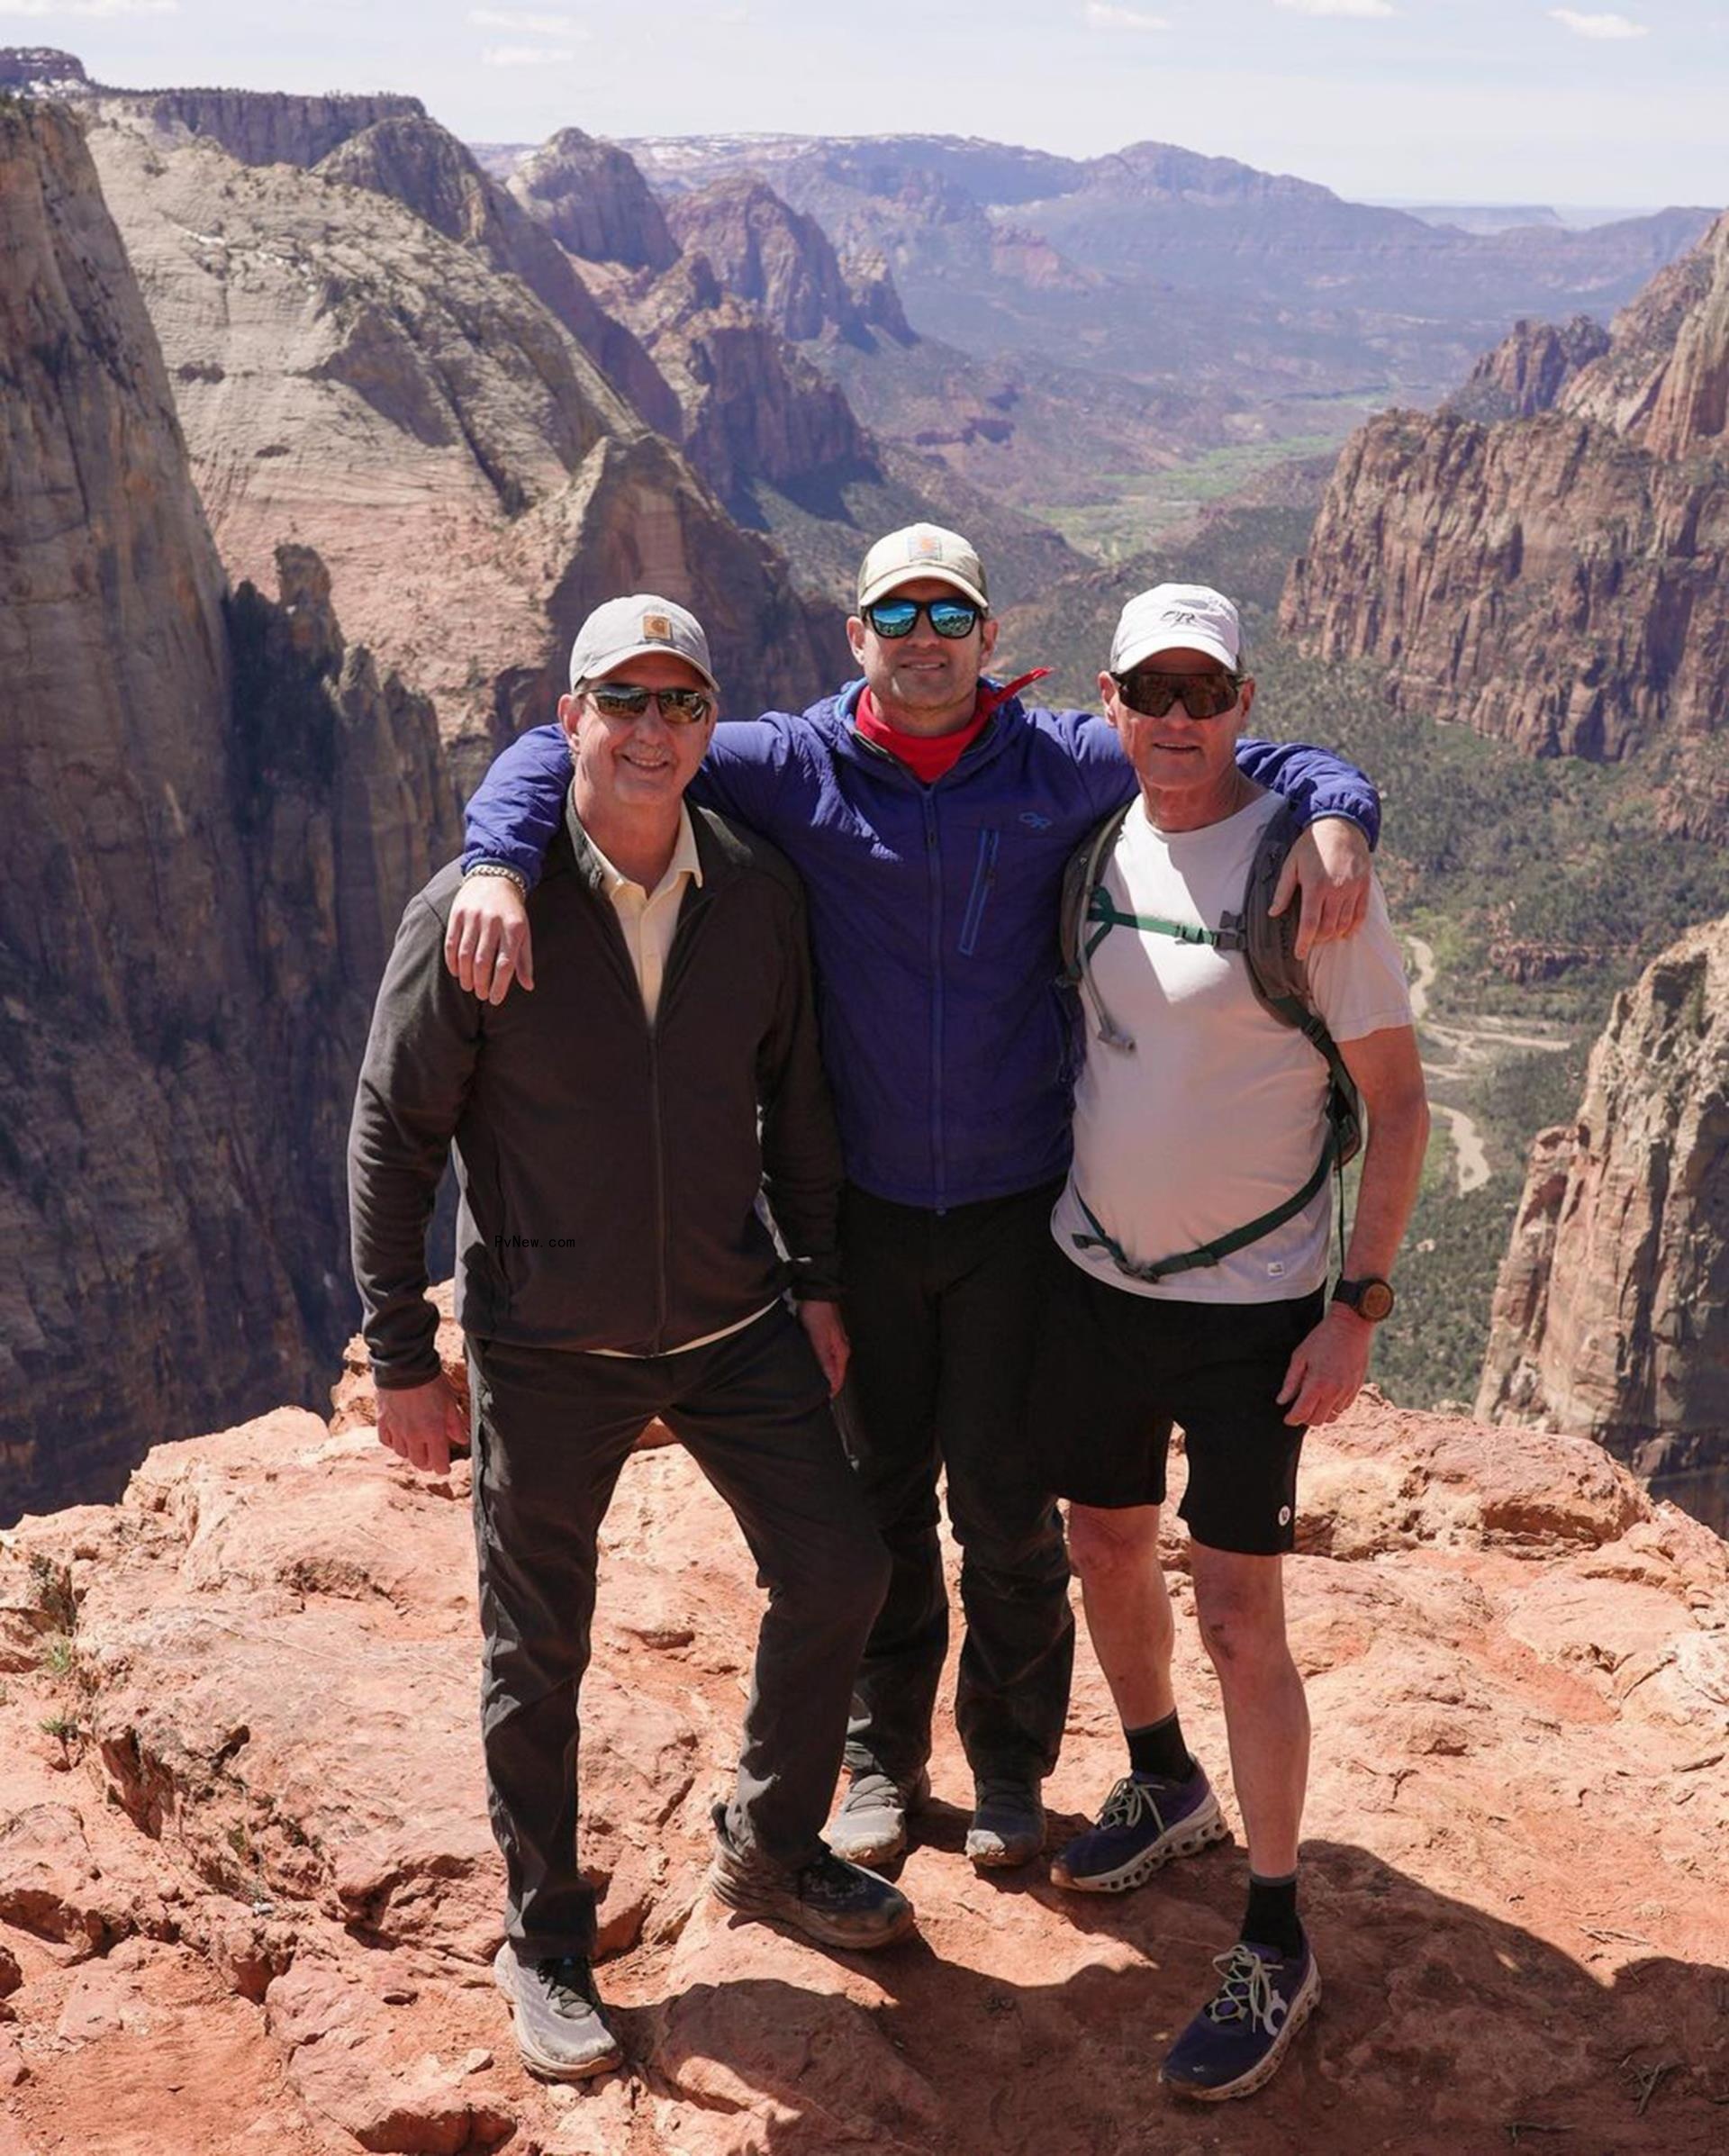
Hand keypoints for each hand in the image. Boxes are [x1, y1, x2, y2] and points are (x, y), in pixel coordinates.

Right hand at [376, 1370, 467, 1473]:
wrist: (404, 1366)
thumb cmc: (431, 1381)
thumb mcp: (450, 1401)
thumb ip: (455, 1423)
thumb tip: (462, 1439)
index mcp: (433, 1432)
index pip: (438, 1463)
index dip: (443, 1469)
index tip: (445, 1468)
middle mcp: (413, 1435)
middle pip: (419, 1462)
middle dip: (427, 1463)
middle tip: (432, 1458)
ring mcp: (396, 1429)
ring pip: (402, 1453)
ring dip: (411, 1453)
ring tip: (417, 1445)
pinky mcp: (382, 1421)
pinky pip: (386, 1441)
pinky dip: (393, 1443)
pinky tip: (399, 1438)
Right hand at [445, 876, 534, 1003]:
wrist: (495, 876)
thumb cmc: (512, 911)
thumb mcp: (524, 931)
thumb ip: (525, 959)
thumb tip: (528, 986)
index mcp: (514, 927)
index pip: (505, 964)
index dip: (499, 985)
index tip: (495, 1000)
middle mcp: (493, 922)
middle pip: (483, 961)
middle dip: (481, 983)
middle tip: (481, 995)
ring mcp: (473, 916)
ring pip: (465, 954)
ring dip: (466, 975)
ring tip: (468, 987)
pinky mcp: (458, 913)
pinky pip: (452, 942)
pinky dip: (452, 961)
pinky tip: (456, 972)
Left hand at [797, 1299, 849, 1396]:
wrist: (814, 1290)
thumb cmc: (818, 1310)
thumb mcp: (819, 1337)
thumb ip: (825, 1360)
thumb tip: (830, 1381)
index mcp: (841, 1350)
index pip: (838, 1380)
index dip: (829, 1393)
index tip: (819, 1403)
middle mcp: (838, 1348)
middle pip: (834, 1374)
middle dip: (825, 1386)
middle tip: (812, 1398)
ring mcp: (831, 1342)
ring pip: (827, 1365)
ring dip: (819, 1374)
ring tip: (808, 1385)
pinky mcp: (822, 1336)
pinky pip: (820, 1356)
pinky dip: (814, 1362)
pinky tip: (806, 1364)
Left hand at [1269, 818, 1370, 961]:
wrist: (1340, 824)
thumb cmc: (1311, 844)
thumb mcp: (1291, 864)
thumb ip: (1283, 891)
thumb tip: (1273, 913)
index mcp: (1315, 886)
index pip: (1310, 924)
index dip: (1304, 943)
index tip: (1299, 954)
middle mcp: (1336, 890)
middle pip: (1328, 927)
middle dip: (1318, 940)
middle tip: (1310, 942)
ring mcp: (1352, 889)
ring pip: (1345, 923)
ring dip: (1334, 934)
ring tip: (1325, 937)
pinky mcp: (1364, 886)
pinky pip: (1360, 913)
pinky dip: (1353, 926)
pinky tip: (1346, 932)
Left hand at [1277, 1304, 1372, 1427]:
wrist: (1350, 1327)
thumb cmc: (1322, 1339)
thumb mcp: (1300, 1356)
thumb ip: (1291, 1381)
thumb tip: (1281, 1401)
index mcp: (1317, 1384)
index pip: (1302, 1414)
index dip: (1292, 1419)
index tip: (1287, 1418)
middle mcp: (1334, 1391)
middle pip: (1318, 1420)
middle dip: (1305, 1418)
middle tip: (1298, 1409)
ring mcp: (1347, 1391)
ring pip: (1332, 1416)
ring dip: (1321, 1413)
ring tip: (1313, 1401)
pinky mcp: (1357, 1387)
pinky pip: (1344, 1407)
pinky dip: (1334, 1406)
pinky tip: (1327, 1394)